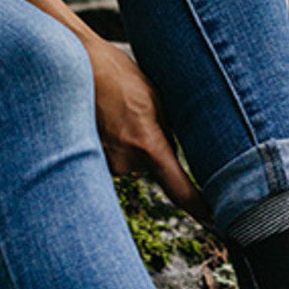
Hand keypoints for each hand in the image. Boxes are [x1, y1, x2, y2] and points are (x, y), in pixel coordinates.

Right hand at [83, 36, 207, 222]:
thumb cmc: (116, 74)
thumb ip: (168, 133)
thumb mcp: (156, 98)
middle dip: (152, 146)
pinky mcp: (86, 160)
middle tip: (136, 115)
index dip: (200, 210)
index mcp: (147, 145)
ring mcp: (103, 164)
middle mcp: (124, 162)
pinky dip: (112, 140)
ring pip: (131, 161)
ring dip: (130, 141)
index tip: (216, 224)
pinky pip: (111, 156)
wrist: (72, 64)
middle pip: (153, 167)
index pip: (180, 190)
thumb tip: (174, 155)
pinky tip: (104, 116)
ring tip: (117, 110)